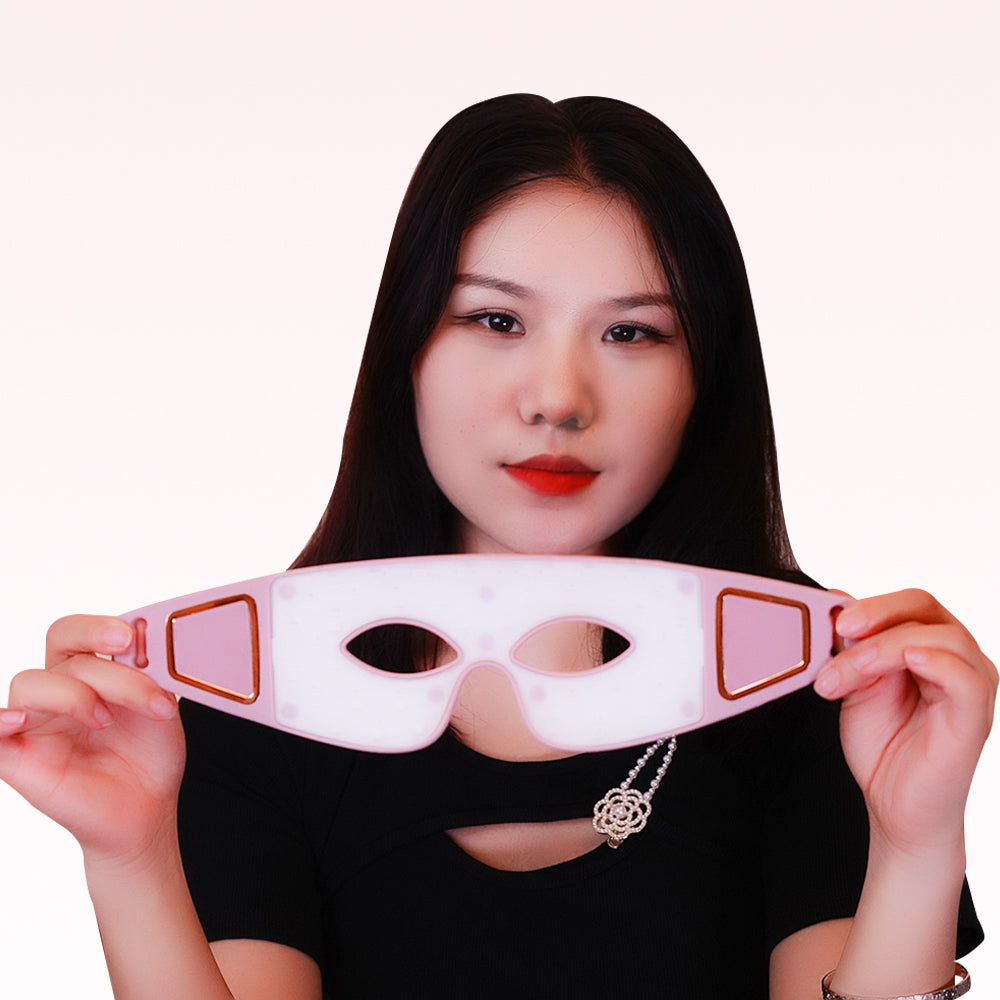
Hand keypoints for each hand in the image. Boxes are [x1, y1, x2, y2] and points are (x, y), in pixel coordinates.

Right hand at [0, 615, 185, 864]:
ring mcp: (37, 721)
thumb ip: (151, 673)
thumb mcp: (161, 707)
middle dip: (90, 636)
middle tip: (122, 648)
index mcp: (93, 672)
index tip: (132, 636)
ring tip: (106, 720)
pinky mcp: (18, 757)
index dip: (100, 625)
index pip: (81, 632)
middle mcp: (61, 690)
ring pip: (32, 682)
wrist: (148, 809)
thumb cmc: (150, 756)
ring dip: (76, 692)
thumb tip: (145, 633)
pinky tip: (22, 721)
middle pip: (57, 641)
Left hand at [814, 590, 996, 854]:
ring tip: (842, 678)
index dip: (870, 603)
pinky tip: (905, 663)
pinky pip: (965, 677)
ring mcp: (971, 683)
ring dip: (882, 648)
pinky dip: (933, 661)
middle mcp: (956, 657)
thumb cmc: (881, 744)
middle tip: (839, 632)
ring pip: (940, 636)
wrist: (893, 805)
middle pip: (925, 606)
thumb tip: (835, 599)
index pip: (908, 602)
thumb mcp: (854, 683)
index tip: (831, 619)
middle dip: (876, 614)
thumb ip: (851, 645)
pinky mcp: (976, 715)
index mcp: (928, 644)